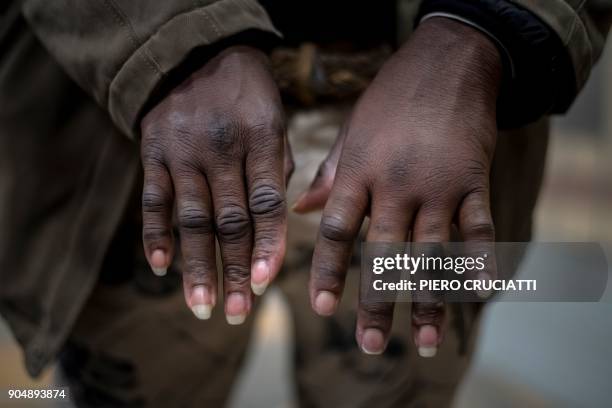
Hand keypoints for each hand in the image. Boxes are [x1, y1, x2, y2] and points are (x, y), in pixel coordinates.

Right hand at [140, 46, 292, 323]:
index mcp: (261, 138)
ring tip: (201, 306)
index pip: (266, 202)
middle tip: (236, 313)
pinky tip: (160, 267)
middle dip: (233, 270)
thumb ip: (278, 170)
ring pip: (190, 218)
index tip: (265, 284)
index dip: (267, 245)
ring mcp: (183, 151)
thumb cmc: (248, 97)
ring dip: (195, 266)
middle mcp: (220, 147)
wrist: (196, 53)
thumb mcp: (276, 121)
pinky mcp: (153, 151)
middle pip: (228, 220)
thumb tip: (279, 223)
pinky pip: (153, 199)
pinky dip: (155, 235)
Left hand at [306, 18, 501, 355]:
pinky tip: (476, 296)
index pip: (336, 230)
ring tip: (422, 341)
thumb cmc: (391, 99)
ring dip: (427, 300)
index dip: (326, 271)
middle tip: (368, 344)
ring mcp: (437, 184)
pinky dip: (478, 262)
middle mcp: (395, 184)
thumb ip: (329, 175)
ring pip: (430, 252)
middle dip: (375, 302)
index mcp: (359, 171)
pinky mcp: (473, 180)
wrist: (446, 62)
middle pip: (382, 253)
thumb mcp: (351, 131)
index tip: (320, 307)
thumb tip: (299, 211)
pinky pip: (478, 228)